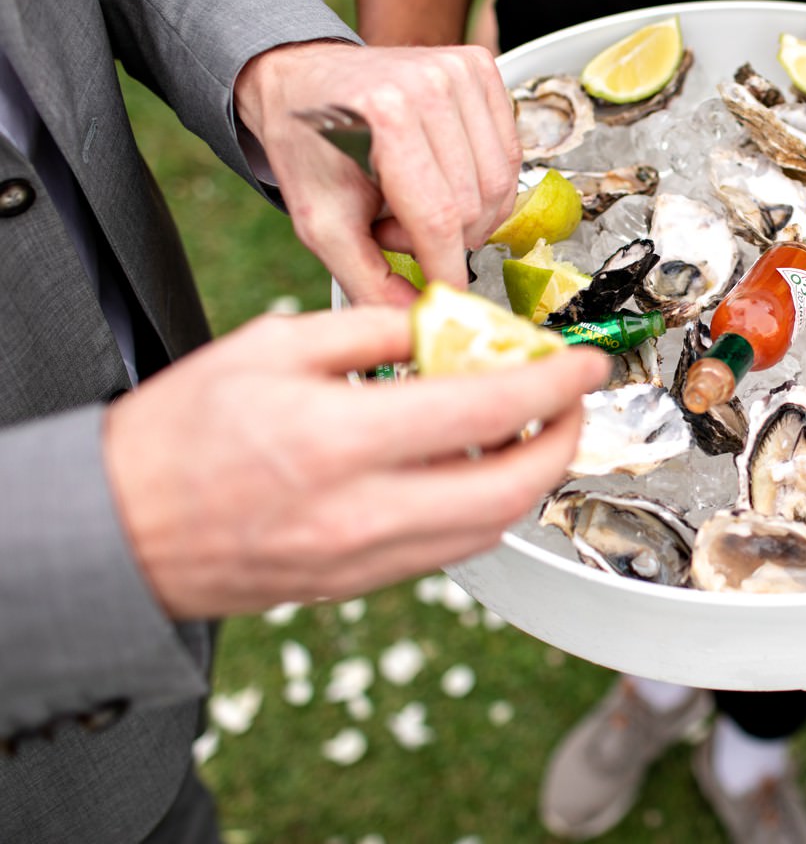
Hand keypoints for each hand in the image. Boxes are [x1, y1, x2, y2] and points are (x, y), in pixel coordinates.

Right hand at [103, 307, 610, 618]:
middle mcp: (360, 510)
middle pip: (510, 488)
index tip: (584, 362)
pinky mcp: (359, 582)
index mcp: (336, 437)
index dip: (553, 384)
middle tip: (571, 402)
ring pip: (489, 527)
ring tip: (532, 429)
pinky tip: (478, 468)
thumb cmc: (179, 435)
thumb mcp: (271, 347)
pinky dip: (484, 506)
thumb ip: (371, 331)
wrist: (118, 530)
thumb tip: (448, 326)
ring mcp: (362, 558)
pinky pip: (451, 549)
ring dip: (530, 477)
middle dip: (562, 441)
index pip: (484, 411)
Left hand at [233, 41, 522, 305]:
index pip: (439, 216)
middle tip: (393, 227)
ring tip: (412, 203)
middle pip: (473, 206)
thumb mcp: (321, 222)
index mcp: (384, 114)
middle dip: (441, 238)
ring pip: (499, 186)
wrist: (302, 79)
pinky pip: (509, 156)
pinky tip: (440, 178)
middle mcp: (429, 83)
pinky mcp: (483, 67)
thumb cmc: (311, 147)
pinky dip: (482, 185)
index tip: (444, 294)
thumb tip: (414, 318)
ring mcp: (461, 71)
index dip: (445, 268)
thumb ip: (367, 278)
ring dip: (464, 215)